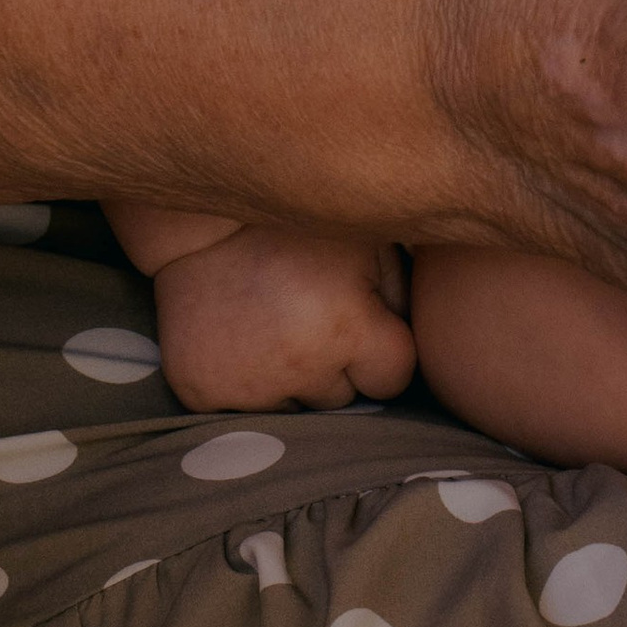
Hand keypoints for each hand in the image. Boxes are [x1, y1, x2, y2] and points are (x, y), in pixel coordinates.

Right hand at [154, 224, 416, 413]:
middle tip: (307, 311)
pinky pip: (245, 412)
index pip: (394, 379)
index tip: (363, 319)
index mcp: (348, 325)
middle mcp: (299, 363)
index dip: (383, 348)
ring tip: (273, 321)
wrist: (197, 213)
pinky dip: (246, 384)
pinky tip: (240, 338)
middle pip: (344, 398)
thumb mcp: (368, 241)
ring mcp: (246, 385)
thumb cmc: (298, 224)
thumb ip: (404, 298)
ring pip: (297, 410)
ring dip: (293, 378)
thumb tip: (428, 349)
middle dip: (336, 365)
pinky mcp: (202, 392)